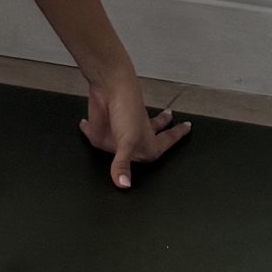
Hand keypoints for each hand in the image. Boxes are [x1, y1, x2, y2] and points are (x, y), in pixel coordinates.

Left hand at [80, 67, 191, 190]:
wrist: (108, 86)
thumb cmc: (127, 108)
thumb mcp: (128, 141)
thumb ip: (123, 164)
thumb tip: (124, 185)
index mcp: (146, 142)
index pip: (166, 141)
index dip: (177, 135)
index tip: (187, 127)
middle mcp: (134, 136)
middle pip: (151, 133)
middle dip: (162, 127)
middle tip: (170, 120)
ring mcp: (118, 130)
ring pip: (123, 135)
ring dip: (123, 135)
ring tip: (124, 130)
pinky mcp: (101, 125)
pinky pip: (93, 130)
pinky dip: (88, 127)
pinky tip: (85, 124)